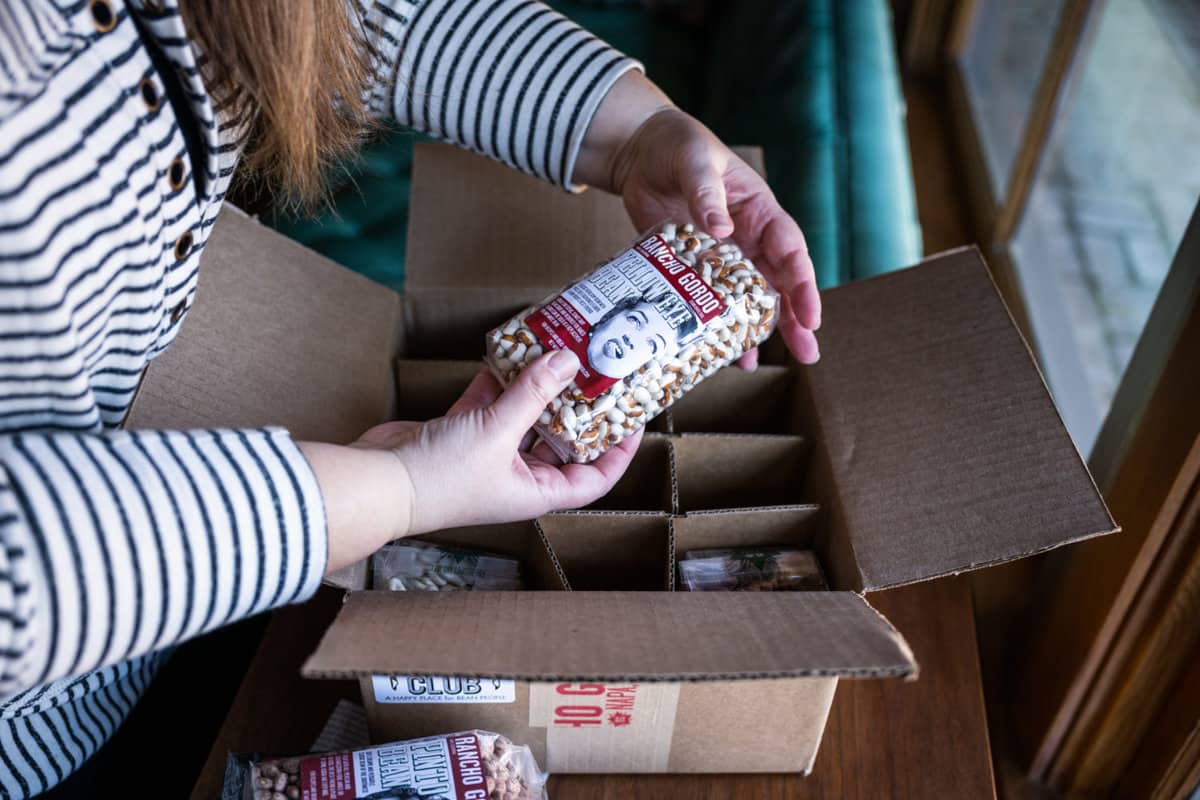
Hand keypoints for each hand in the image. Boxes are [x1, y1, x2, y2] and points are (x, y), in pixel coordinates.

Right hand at [304, 350, 640, 572]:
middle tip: (597, 373)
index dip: (618, 452)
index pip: (593, 478)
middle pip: (561, 441)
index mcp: (535, 491)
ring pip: (524, 417)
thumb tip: (568, 360)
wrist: (378, 482)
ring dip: (538, 388)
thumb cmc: (440, 477)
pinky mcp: (459, 434)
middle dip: (577, 408)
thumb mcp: (496, 430)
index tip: (634, 418)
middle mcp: (516, 475)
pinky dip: (499, 381)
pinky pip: (490, 404)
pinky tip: (511, 352)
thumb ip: (533, 393)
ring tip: (559, 353)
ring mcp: (487, 454)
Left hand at [574, 72, 820, 364]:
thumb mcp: (694, 161)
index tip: (810, 315)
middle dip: (793, 319)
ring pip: (748, 298)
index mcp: (759, 210)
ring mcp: (721, 257)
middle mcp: (747, 239)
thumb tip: (721, 229)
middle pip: (778, 284)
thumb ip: (706, 192)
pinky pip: (709, 301)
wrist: (640, 154)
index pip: (789, 250)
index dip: (801, 284)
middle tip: (809, 353)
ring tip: (760, 364)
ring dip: (758, 329)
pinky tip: (720, 352)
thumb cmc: (677, 146)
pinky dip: (714, 325)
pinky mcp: (691, 268)